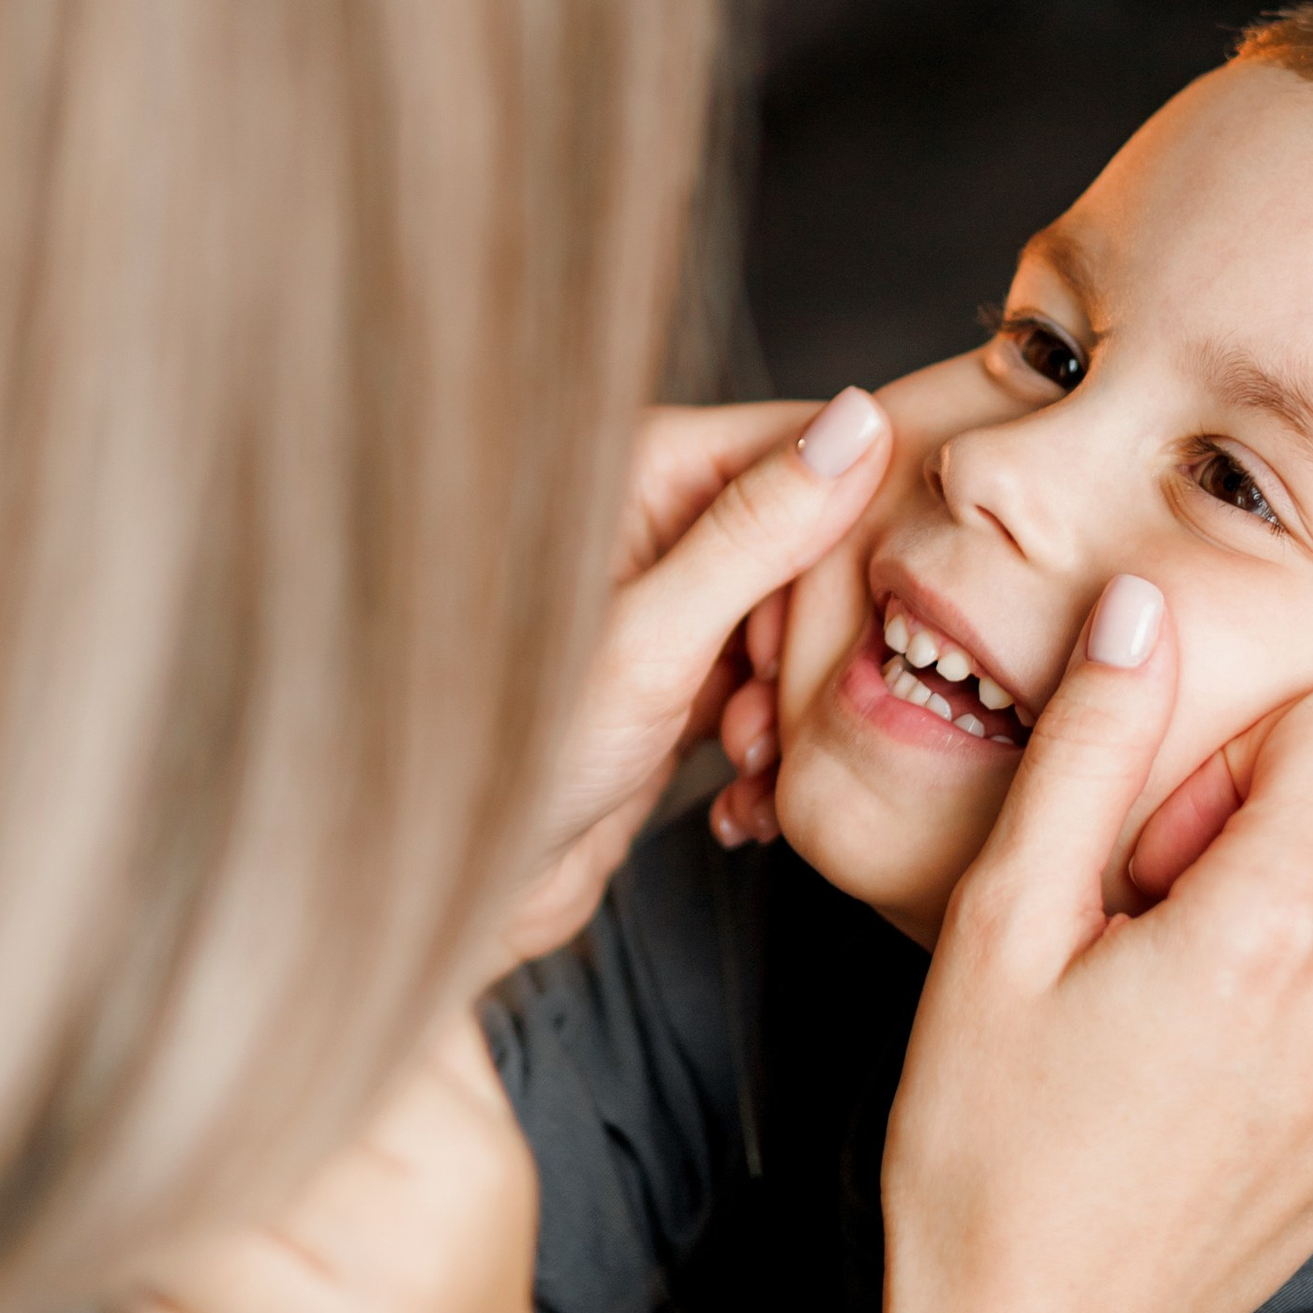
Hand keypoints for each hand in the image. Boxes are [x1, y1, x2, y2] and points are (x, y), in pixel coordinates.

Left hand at [121, 1019, 537, 1312]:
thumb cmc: (445, 1241)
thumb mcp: (471, 1128)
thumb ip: (421, 1023)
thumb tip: (337, 901)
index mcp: (464, 1169)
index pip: (325, 1073)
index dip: (229, 1029)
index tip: (159, 985)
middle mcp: (407, 1265)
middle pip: (242, 1157)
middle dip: (159, 1109)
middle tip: (87, 1053)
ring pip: (179, 1249)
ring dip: (124, 1201)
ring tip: (93, 1152)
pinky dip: (120, 1298)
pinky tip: (123, 1264)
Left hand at [502, 389, 888, 963]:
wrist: (450, 888)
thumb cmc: (508, 755)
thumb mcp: (653, 640)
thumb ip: (758, 532)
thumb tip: (858, 423)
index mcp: (635, 469)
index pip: (800, 448)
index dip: (850, 528)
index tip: (862, 613)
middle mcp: (652, 523)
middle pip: (809, 543)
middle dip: (814, 636)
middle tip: (778, 708)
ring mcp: (666, 603)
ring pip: (794, 626)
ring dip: (791, 703)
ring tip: (750, 761)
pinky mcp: (675, 680)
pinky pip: (763, 688)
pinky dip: (767, 744)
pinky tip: (741, 799)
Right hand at [883, 578, 1312, 1312]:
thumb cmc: (987, 1145)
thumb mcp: (1000, 926)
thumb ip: (1089, 751)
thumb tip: (1146, 609)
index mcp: (1270, 932)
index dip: (1246, 748)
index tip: (1157, 834)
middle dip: (1309, 792)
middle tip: (1180, 881)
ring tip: (1204, 959)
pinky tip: (1227, 1029)